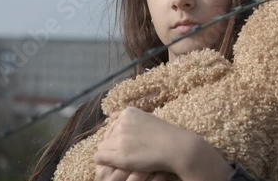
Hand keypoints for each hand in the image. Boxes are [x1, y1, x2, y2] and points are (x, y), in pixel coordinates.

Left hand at [94, 106, 232, 180]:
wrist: (178, 147)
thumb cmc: (167, 135)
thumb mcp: (147, 118)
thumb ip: (128, 117)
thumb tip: (111, 116)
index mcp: (128, 112)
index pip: (112, 124)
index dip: (119, 136)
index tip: (130, 143)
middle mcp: (122, 122)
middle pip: (107, 136)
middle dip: (113, 144)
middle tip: (130, 152)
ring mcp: (120, 138)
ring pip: (102, 147)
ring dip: (110, 154)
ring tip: (127, 158)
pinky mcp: (120, 155)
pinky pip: (99, 157)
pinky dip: (105, 162)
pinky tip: (118, 164)